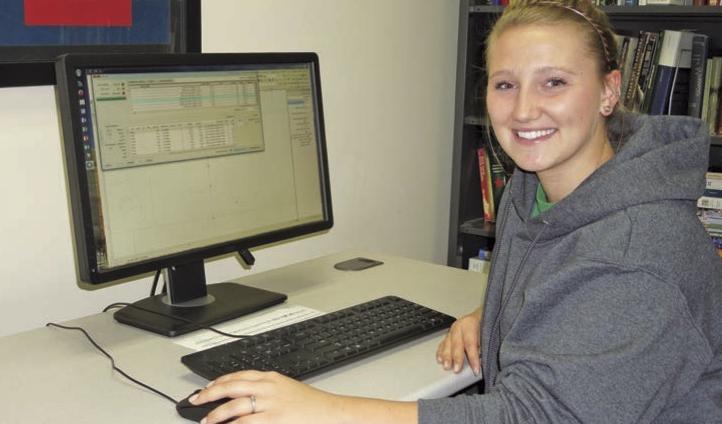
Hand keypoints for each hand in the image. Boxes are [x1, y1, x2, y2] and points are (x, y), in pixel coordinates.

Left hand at [189, 370, 340, 423]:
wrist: (332, 413)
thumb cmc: (312, 405)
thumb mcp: (288, 390)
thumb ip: (267, 390)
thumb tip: (246, 397)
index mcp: (271, 378)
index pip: (238, 375)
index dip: (219, 381)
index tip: (207, 387)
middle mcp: (268, 387)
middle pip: (231, 386)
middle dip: (209, 393)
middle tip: (196, 400)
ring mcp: (270, 404)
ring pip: (234, 406)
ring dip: (216, 414)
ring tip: (206, 420)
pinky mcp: (273, 419)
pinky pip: (245, 423)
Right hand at [436, 307, 481, 374]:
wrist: (481, 317)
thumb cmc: (484, 326)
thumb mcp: (487, 334)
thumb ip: (483, 346)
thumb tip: (482, 360)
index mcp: (470, 323)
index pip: (471, 342)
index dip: (473, 357)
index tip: (475, 369)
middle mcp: (459, 326)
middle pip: (457, 343)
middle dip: (456, 357)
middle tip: (457, 369)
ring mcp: (452, 330)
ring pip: (447, 343)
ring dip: (446, 356)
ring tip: (446, 366)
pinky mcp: (448, 335)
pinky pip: (442, 344)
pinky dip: (441, 352)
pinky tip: (440, 359)